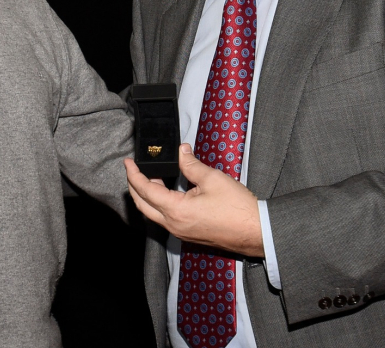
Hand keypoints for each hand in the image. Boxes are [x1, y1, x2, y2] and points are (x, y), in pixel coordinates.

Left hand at [124, 143, 263, 256]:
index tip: (128, 162)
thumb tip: (181, 151)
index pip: (145, 190)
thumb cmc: (237, 208)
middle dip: (134, 186)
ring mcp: (180, 232)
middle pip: (143, 205)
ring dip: (147, 196)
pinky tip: (166, 193)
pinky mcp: (188, 234)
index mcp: (176, 211)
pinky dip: (159, 204)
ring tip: (150, 177)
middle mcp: (173, 225)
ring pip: (153, 214)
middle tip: (134, 169)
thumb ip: (191, 164)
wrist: (255, 232)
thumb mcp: (212, 179)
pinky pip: (164, 219)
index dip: (134, 174)